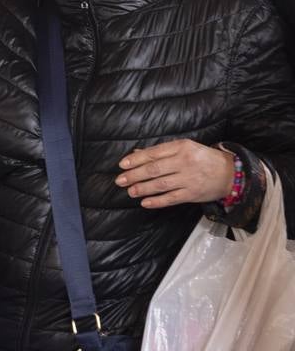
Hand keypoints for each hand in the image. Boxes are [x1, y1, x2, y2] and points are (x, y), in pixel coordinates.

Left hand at [115, 139, 234, 207]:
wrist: (231, 173)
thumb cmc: (203, 159)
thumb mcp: (185, 148)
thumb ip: (161, 152)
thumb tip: (136, 153)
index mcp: (181, 147)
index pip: (153, 153)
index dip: (135, 160)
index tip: (122, 165)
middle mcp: (185, 162)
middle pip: (154, 169)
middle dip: (134, 175)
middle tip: (120, 180)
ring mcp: (189, 179)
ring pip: (160, 184)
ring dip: (142, 189)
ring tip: (130, 191)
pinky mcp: (193, 194)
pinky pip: (171, 198)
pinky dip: (157, 201)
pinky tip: (144, 202)